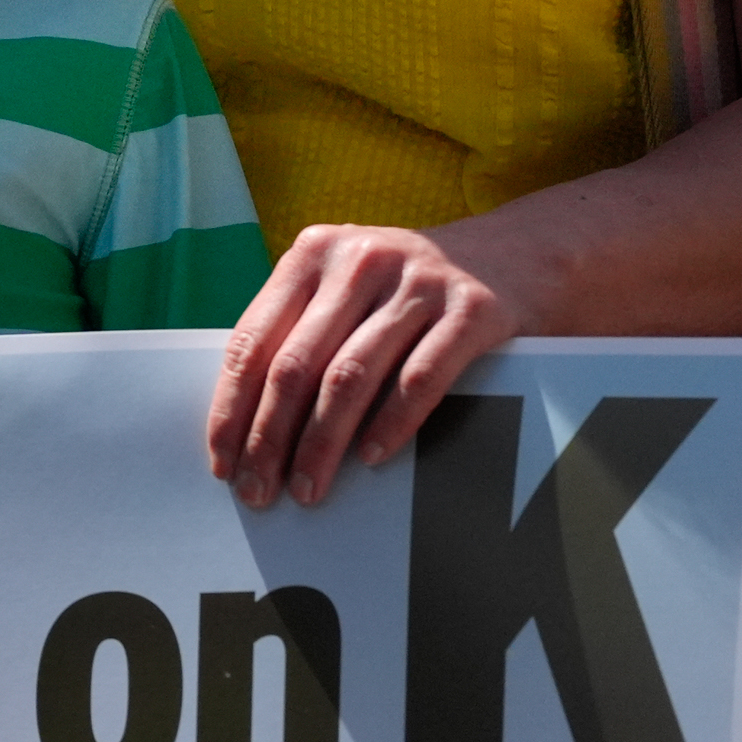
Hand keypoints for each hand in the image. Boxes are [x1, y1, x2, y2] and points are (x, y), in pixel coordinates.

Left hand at [205, 221, 538, 509]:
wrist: (519, 252)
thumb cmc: (408, 286)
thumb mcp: (347, 283)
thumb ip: (300, 327)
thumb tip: (245, 418)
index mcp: (312, 253)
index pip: (253, 340)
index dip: (232, 406)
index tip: (222, 460)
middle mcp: (359, 261)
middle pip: (296, 364)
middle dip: (270, 437)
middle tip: (259, 490)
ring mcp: (418, 282)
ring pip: (351, 376)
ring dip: (323, 442)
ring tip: (308, 488)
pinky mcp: (473, 309)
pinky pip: (421, 377)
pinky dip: (392, 423)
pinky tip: (372, 458)